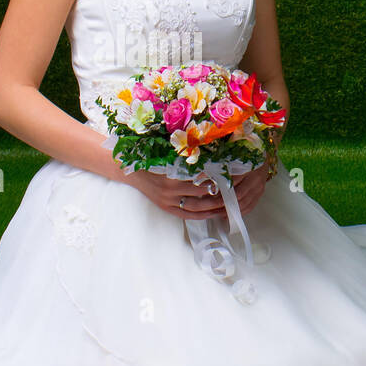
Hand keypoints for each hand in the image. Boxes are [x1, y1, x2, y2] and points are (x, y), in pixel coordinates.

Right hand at [123, 162, 270, 220]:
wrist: (129, 169)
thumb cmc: (150, 156)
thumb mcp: (168, 152)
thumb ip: (186, 154)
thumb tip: (211, 150)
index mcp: (172, 173)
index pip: (202, 178)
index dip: (218, 177)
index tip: (232, 173)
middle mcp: (171, 189)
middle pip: (202, 194)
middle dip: (220, 193)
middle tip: (236, 189)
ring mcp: (168, 201)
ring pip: (197, 207)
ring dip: (215, 206)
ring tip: (230, 203)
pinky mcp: (166, 207)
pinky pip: (188, 215)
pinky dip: (203, 215)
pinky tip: (215, 213)